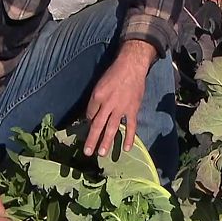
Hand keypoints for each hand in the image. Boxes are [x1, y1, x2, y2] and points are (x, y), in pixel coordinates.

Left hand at [84, 40, 156, 157]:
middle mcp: (107, 104)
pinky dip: (129, 138)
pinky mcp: (133, 109)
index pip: (90, 114)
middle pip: (97, 125)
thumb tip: (92, 115)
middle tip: (88, 153)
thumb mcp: (100, 84)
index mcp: (97, 96)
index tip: (90, 127)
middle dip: (92, 140)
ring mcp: (121, 108)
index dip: (88, 122)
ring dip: (106, 142)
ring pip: (112, 128)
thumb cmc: (114, 74)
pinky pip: (131, 126)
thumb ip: (96, 100)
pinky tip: (127, 148)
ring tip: (102, 154)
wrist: (132, 66)